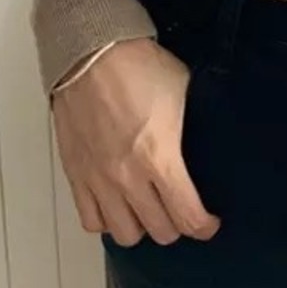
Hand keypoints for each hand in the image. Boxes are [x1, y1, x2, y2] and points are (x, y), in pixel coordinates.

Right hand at [51, 38, 220, 247]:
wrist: (93, 53)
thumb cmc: (138, 67)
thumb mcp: (183, 92)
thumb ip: (191, 124)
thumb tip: (204, 134)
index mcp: (160, 157)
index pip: (187, 215)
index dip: (204, 226)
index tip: (210, 223)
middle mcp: (129, 177)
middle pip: (159, 230)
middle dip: (177, 226)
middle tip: (182, 212)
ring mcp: (99, 179)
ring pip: (124, 234)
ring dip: (142, 228)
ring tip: (150, 212)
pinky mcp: (77, 174)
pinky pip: (90, 220)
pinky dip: (107, 221)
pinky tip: (119, 207)